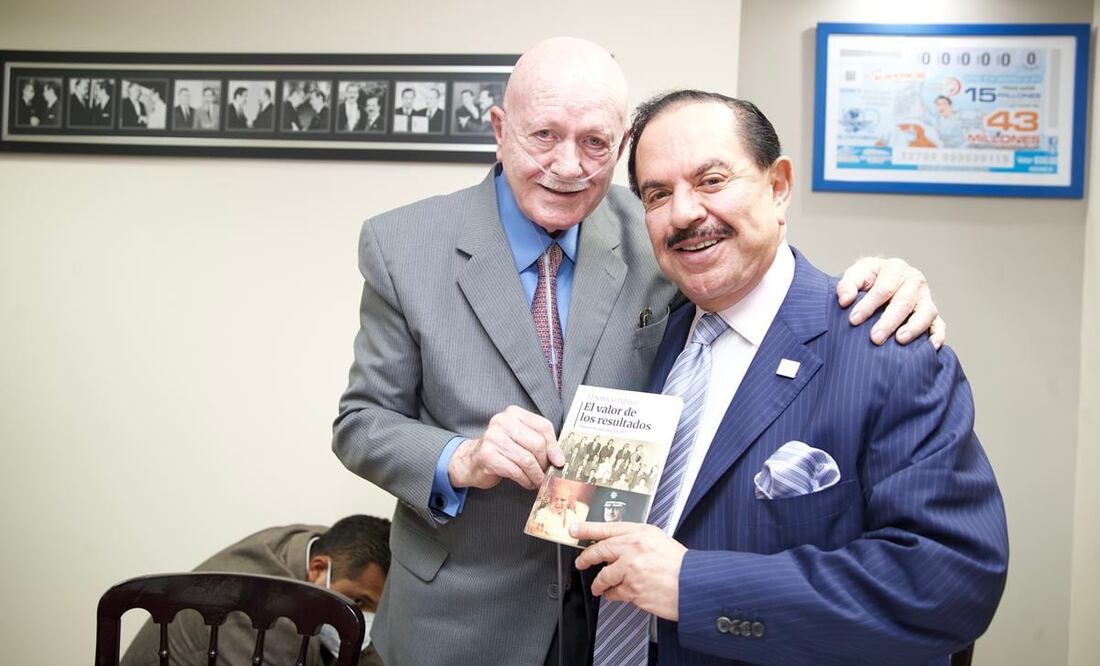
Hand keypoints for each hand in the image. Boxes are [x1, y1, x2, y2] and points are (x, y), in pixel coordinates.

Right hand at [448, 405, 562, 490]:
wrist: (471, 461)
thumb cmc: (500, 450)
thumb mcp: (520, 439)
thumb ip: (538, 442)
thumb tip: (559, 459)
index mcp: (513, 413)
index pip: (542, 426)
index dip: (554, 446)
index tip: (559, 461)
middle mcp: (502, 421)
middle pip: (537, 443)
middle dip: (544, 462)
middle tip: (545, 472)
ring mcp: (493, 438)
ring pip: (527, 459)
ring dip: (536, 475)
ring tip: (537, 480)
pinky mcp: (487, 455)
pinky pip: (515, 471)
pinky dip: (525, 480)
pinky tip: (527, 482)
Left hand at [572, 522, 685, 620]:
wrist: (693, 584)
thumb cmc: (681, 564)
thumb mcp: (659, 540)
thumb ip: (637, 540)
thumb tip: (619, 545)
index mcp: (640, 533)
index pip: (607, 527)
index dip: (587, 529)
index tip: (574, 529)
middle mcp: (632, 548)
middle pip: (599, 551)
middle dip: (586, 558)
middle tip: (580, 562)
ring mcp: (630, 570)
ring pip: (603, 576)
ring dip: (599, 583)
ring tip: (599, 586)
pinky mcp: (631, 590)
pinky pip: (614, 593)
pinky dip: (612, 595)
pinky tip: (615, 594)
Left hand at [836, 256, 945, 348]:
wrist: (880, 281)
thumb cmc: (867, 279)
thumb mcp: (855, 275)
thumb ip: (847, 284)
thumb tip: (845, 300)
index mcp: (895, 269)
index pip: (884, 289)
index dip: (869, 305)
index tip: (854, 320)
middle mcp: (914, 281)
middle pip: (904, 302)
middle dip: (889, 321)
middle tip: (875, 338)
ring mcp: (925, 298)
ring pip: (926, 312)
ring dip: (915, 327)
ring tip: (900, 340)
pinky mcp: (932, 314)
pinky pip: (939, 325)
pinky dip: (937, 335)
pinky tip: (929, 347)